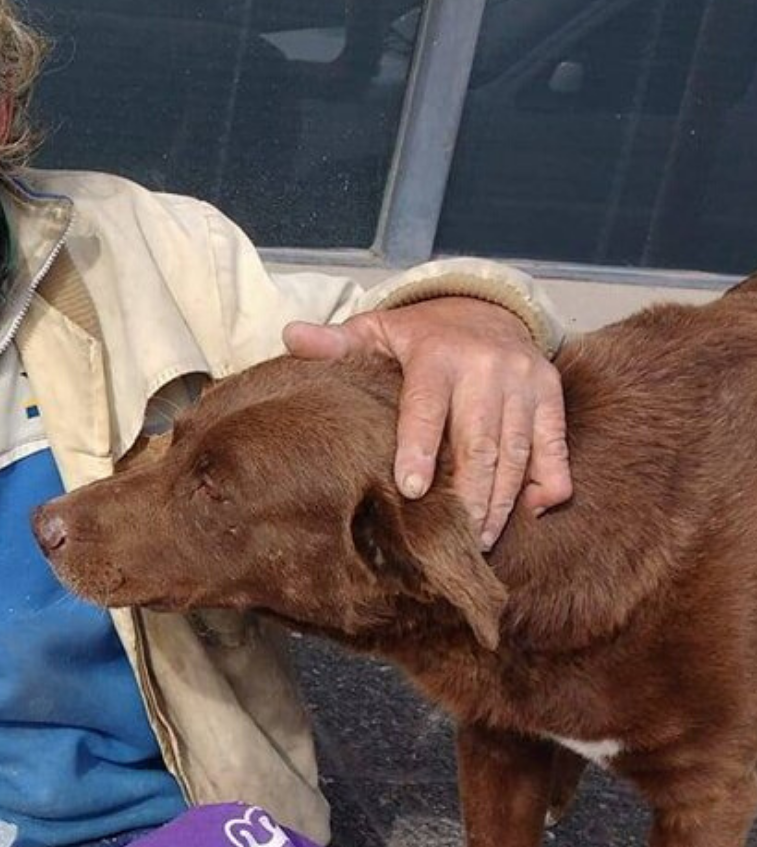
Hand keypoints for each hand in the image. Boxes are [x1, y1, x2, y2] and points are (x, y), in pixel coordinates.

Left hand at [284, 296, 571, 547]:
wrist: (485, 308)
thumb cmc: (417, 336)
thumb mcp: (375, 330)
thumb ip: (335, 342)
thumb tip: (290, 337)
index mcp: (438, 355)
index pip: (427, 407)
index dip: (419, 449)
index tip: (411, 490)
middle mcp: (488, 367)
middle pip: (480, 440)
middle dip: (469, 493)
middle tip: (454, 537)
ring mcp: (525, 381)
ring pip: (518, 449)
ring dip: (502, 499)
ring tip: (481, 538)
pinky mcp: (551, 393)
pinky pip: (556, 443)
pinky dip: (549, 479)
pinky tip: (532, 511)